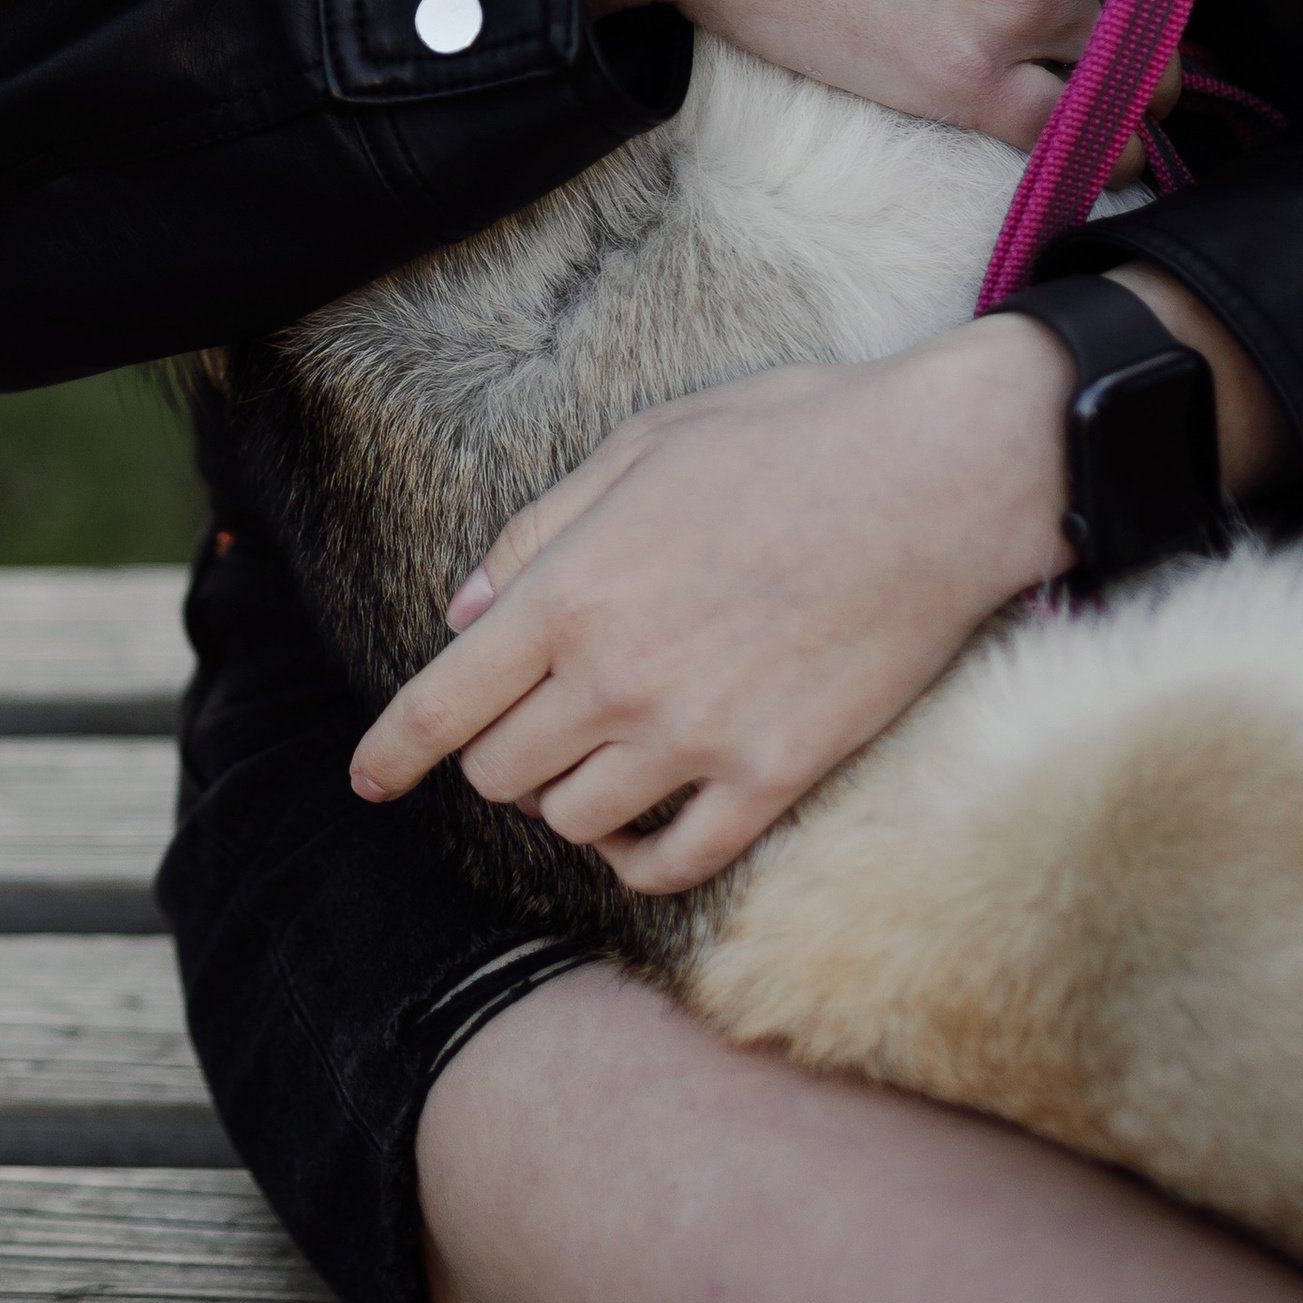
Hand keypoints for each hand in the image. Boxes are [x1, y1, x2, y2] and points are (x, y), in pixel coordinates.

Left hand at [349, 319, 1076, 890]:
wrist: (937, 482)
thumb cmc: (785, 441)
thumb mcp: (639, 450)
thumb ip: (537, 536)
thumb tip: (464, 614)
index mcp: (569, 590)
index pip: (443, 702)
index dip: (390, 751)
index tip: (366, 781)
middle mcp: (615, 678)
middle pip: (501, 772)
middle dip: (496, 755)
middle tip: (532, 721)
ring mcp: (695, 737)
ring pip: (573, 821)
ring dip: (568, 799)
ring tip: (598, 758)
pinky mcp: (772, 777)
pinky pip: (670, 861)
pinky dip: (638, 858)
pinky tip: (643, 826)